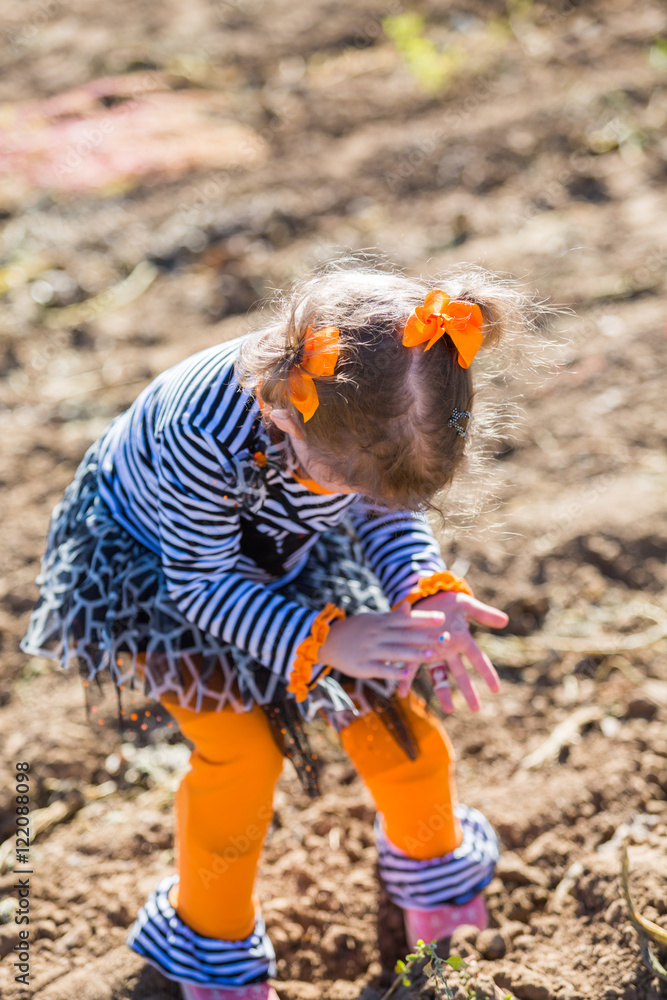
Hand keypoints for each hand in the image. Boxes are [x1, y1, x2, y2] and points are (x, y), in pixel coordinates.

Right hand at [318, 604, 445, 682]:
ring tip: (432, 655)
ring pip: (396, 652)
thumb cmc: (355, 630)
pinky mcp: (364, 666)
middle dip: (426, 636)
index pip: (407, 619)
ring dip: (415, 653)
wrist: (327, 642)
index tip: (442, 618)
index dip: (425, 619)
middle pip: (405, 635)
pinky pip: (382, 669)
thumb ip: (392, 616)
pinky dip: (395, 672)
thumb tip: (409, 606)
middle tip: (446, 637)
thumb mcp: (373, 619)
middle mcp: (377, 634)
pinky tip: (408, 674)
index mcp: (381, 622)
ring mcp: (370, 650)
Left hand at [396, 590, 507, 712]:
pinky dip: (406, 679)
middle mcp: (448, 649)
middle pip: (460, 673)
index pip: (478, 659)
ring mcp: (432, 651)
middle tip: (477, 709)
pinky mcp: (415, 648)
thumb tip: (505, 620)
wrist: (426, 594)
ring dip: (442, 692)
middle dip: (469, 691)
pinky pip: (411, 666)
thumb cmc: (448, 600)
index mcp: (462, 639)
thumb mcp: (466, 604)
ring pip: (439, 675)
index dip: (487, 673)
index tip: (496, 689)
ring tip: (449, 710)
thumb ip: (483, 613)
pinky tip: (402, 693)